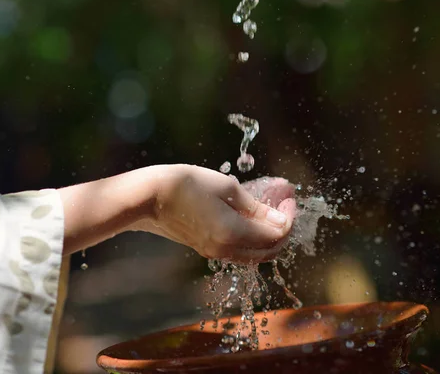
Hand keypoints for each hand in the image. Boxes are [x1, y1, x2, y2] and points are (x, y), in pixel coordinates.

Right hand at [134, 165, 296, 262]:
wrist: (150, 197)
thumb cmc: (188, 184)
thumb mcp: (226, 188)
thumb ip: (255, 207)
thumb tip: (280, 220)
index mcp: (233, 233)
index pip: (276, 234)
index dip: (289, 217)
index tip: (289, 197)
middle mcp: (226, 249)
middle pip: (269, 251)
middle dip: (283, 230)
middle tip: (285, 207)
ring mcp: (215, 252)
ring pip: (254, 255)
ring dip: (269, 237)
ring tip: (272, 213)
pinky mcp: (206, 249)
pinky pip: (239, 251)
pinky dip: (253, 240)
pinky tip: (252, 219)